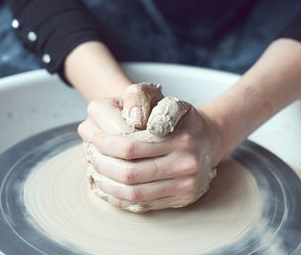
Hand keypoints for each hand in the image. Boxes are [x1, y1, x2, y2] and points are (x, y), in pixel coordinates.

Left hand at [78, 84, 223, 211]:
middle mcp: (186, 163)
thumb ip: (142, 97)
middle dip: (102, 166)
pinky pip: (144, 205)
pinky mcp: (183, 198)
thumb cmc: (182, 120)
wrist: (210, 140)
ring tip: (94, 172)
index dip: (105, 144)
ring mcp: (186, 184)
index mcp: (180, 137)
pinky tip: (108, 188)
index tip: (93, 138)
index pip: (130, 146)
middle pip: (130, 173)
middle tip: (90, 156)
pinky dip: (120, 199)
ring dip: (107, 184)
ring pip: (134, 193)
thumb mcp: (166, 99)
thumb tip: (130, 118)